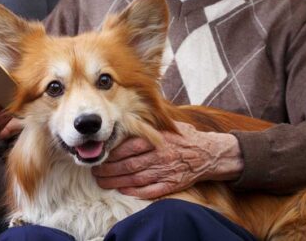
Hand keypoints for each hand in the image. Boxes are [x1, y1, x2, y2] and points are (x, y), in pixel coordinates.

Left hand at [91, 122, 243, 198]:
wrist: (210, 153)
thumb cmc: (185, 137)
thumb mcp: (168, 125)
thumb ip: (149, 123)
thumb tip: (128, 114)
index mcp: (158, 140)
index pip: (128, 148)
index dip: (111, 153)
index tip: (100, 155)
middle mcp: (160, 156)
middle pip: (128, 165)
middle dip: (108, 170)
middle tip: (95, 171)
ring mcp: (166, 172)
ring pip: (135, 179)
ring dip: (115, 182)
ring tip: (102, 182)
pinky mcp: (171, 184)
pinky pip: (149, 190)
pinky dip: (134, 191)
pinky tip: (122, 190)